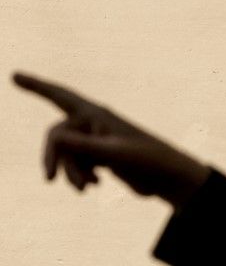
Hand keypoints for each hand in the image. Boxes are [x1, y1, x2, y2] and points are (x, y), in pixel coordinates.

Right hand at [12, 72, 209, 208]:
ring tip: (87, 188)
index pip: (61, 97)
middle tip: (49, 178)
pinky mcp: (101, 157)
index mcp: (97, 115)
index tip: (14, 76)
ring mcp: (97, 141)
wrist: (170, 180)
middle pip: (58, 137)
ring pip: (68, 155)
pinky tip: (95, 186)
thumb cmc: (150, 161)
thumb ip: (85, 147)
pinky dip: (82, 176)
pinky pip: (78, 165)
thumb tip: (54, 139)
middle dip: (55, 158)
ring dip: (73, 172)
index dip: (37, 86)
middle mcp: (94, 124)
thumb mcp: (116, 155)